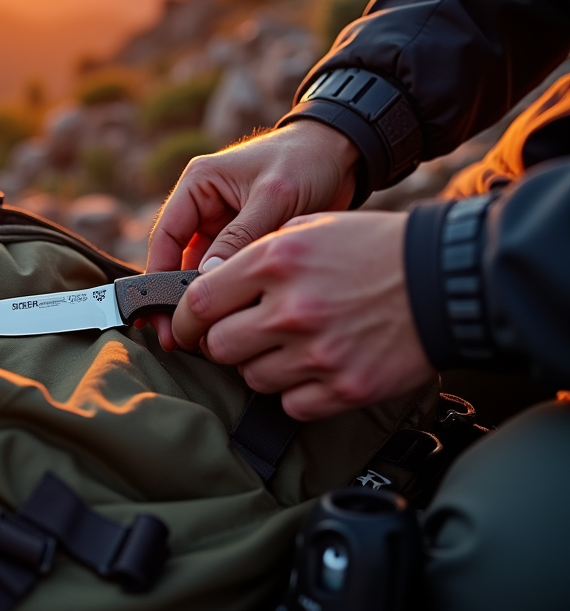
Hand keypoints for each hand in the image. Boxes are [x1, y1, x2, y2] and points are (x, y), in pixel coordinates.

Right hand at [144, 121, 359, 349]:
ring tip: (207, 334)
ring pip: (203, 271)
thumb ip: (241, 236)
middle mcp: (204, 207)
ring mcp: (223, 227)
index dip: (158, 274)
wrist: (344, 155)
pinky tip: (233, 318)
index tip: (160, 311)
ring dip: (205, 299)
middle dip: (178, 296)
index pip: (166, 235)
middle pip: (178, 259)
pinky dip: (230, 295)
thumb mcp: (273, 196)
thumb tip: (209, 278)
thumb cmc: (306, 161)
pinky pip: (229, 274)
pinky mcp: (245, 243)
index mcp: (198, 185)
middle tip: (179, 336)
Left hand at [171, 211, 435, 420]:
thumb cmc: (376, 248)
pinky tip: (312, 367)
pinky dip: (294, 391)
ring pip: (251, 378)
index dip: (183, 319)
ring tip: (286, 345)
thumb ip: (258, 253)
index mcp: (276, 262)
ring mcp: (317, 353)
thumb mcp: (312, 227)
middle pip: (219, 346)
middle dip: (220, 343)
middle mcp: (291, 309)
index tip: (185, 325)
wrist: (446, 280)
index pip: (199, 302)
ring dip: (259, 365)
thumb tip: (212, 281)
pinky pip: (290, 403)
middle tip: (236, 335)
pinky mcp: (344, 387)